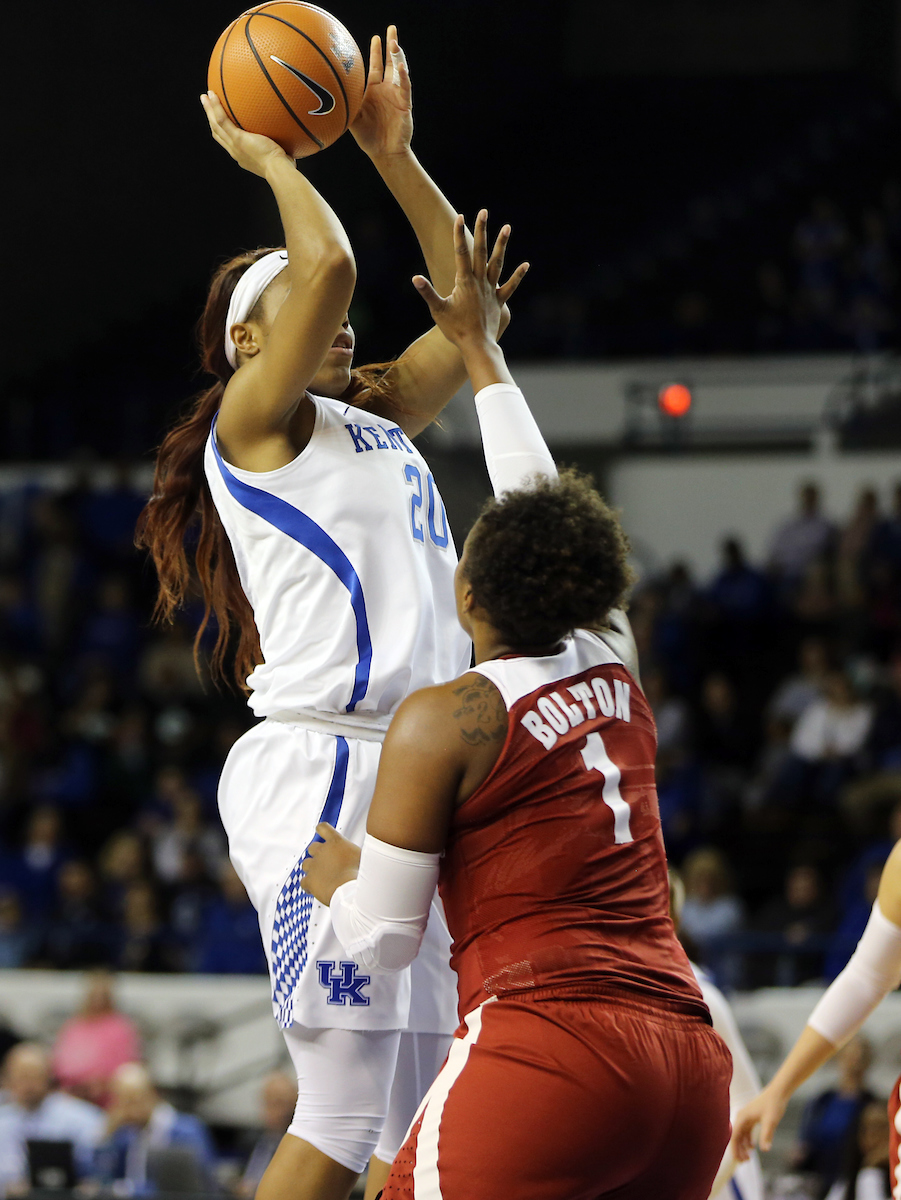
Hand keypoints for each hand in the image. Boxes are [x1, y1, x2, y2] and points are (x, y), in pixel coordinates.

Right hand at [201, 91, 293, 176]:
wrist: (279, 172)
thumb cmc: (283, 168)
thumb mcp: (280, 156)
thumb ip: (279, 147)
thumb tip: (290, 138)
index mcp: (242, 156)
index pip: (228, 142)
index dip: (222, 131)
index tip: (220, 120)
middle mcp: (235, 151)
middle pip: (218, 132)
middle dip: (211, 118)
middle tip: (206, 104)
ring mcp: (234, 145)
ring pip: (216, 124)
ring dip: (209, 109)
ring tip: (205, 96)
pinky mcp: (237, 139)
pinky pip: (223, 119)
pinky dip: (215, 107)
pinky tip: (212, 94)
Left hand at [300, 823, 361, 904]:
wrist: (350, 890)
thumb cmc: (361, 873)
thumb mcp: (363, 856)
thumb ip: (355, 852)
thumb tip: (366, 851)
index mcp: (336, 842)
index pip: (323, 828)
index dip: (322, 830)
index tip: (322, 832)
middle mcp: (322, 851)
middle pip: (313, 847)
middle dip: (317, 854)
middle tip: (327, 862)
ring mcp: (314, 866)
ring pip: (306, 864)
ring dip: (312, 869)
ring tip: (322, 877)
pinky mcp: (310, 881)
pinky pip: (304, 882)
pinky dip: (309, 886)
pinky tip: (316, 890)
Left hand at [350, 25, 412, 159]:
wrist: (384, 153)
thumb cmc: (368, 138)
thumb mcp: (351, 119)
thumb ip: (342, 106)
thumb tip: (321, 99)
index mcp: (374, 91)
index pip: (375, 66)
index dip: (376, 52)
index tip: (376, 38)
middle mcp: (386, 90)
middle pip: (390, 63)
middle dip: (391, 46)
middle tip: (391, 29)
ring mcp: (396, 96)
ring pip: (399, 71)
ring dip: (397, 57)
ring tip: (394, 43)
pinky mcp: (405, 104)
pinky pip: (404, 88)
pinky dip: (403, 77)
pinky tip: (401, 67)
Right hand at [413, 211, 529, 347]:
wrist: (477, 346)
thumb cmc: (455, 330)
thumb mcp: (438, 310)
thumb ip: (427, 292)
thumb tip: (414, 278)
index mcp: (464, 282)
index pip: (461, 252)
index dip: (459, 233)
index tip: (460, 216)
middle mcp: (480, 282)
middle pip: (480, 251)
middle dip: (482, 230)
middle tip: (484, 211)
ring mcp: (491, 291)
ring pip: (498, 263)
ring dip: (502, 245)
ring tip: (507, 227)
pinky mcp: (499, 301)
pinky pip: (510, 287)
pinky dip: (518, 276)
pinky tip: (526, 265)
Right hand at [731, 1085, 788, 1161]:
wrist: (778, 1092)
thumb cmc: (773, 1104)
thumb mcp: (770, 1121)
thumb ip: (766, 1135)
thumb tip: (765, 1150)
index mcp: (742, 1118)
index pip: (734, 1137)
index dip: (735, 1149)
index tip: (738, 1160)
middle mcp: (742, 1117)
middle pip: (736, 1136)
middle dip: (739, 1150)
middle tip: (745, 1162)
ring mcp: (746, 1117)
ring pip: (741, 1135)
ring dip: (743, 1146)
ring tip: (749, 1157)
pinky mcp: (752, 1117)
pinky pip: (746, 1131)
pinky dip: (748, 1140)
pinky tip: (752, 1147)